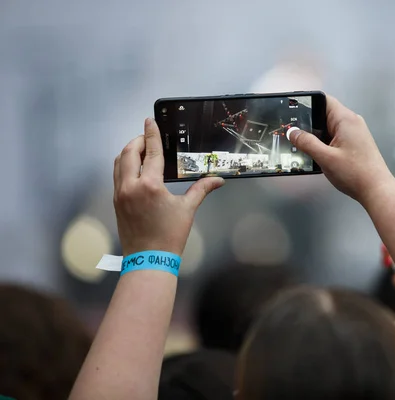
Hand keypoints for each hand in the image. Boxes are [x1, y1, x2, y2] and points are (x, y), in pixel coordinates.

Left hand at [113, 118, 223, 255]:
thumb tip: (218, 180)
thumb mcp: (187, 210)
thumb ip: (201, 189)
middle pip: (129, 153)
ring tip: (141, 149)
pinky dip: (124, 165)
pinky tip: (135, 168)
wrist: (149, 259)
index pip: (152, 153)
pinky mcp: (117, 202)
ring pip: (119, 163)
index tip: (150, 121)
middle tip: (148, 135)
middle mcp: (131, 186)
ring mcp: (120, 194)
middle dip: (138, 140)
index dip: (152, 134)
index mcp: (150, 185)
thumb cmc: (170, 235)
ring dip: (129, 152)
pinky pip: (117, 176)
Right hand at [289, 95, 394, 202]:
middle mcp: (352, 123)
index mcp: (346, 120)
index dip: (308, 103)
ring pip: (329, 128)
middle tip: (296, 136)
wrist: (376, 190)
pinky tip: (320, 157)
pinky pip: (335, 138)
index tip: (294, 111)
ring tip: (308, 149)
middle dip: (310, 125)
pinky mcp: (355, 144)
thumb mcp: (325, 158)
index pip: (324, 100)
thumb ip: (307, 143)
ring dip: (317, 138)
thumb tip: (293, 132)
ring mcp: (355, 134)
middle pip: (325, 115)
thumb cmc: (357, 174)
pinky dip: (326, 145)